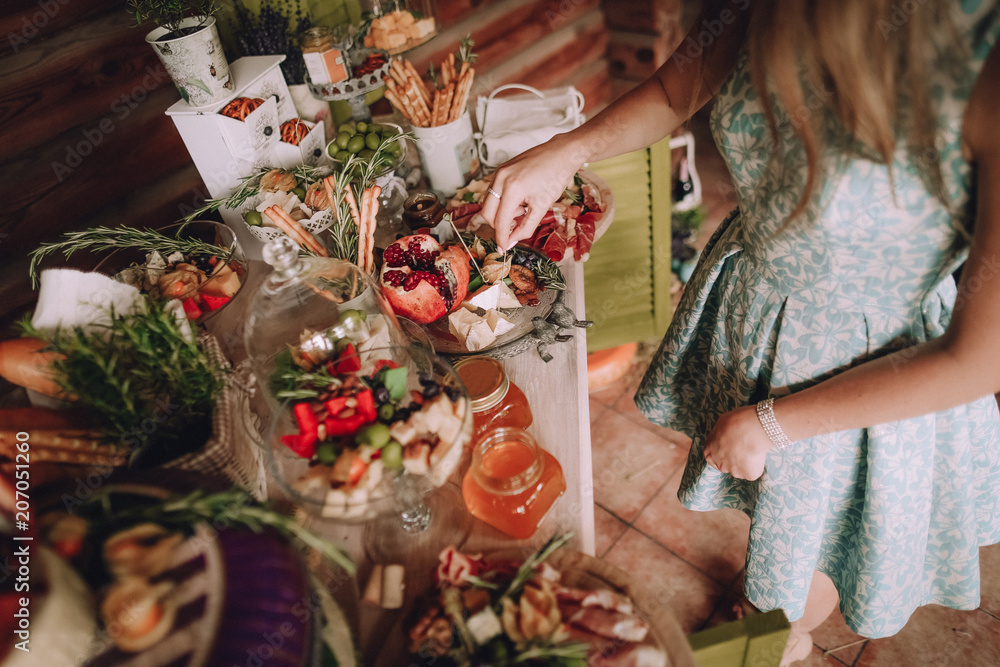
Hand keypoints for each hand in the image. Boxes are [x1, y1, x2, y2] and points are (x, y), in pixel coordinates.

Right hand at [480, 134, 586, 249]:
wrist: (562, 152)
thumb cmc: (556, 176)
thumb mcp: (542, 206)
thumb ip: (526, 227)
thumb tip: (512, 242)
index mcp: (512, 188)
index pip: (500, 221)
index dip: (501, 238)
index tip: (503, 250)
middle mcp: (500, 179)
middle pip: (487, 213)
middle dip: (500, 225)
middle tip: (518, 225)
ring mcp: (498, 172)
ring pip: (489, 203)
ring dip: (503, 213)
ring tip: (524, 209)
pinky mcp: (501, 170)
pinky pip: (494, 193)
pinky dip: (504, 202)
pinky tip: (521, 200)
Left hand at [702, 406, 773, 479]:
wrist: (749, 431)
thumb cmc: (734, 422)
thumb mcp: (721, 424)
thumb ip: (720, 435)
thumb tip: (724, 435)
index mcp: (709, 451)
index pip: (712, 457)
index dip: (722, 453)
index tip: (730, 448)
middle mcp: (719, 464)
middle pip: (726, 465)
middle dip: (733, 459)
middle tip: (743, 448)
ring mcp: (734, 471)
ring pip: (739, 470)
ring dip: (745, 463)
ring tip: (752, 449)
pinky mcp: (748, 475)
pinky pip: (753, 472)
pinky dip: (756, 465)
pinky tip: (758, 455)